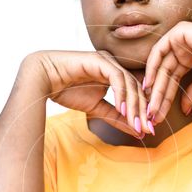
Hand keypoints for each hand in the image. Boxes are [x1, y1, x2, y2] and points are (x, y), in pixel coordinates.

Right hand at [23, 50, 152, 136]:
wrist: (43, 79)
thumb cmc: (66, 90)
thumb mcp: (96, 109)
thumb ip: (116, 118)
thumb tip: (137, 131)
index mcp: (115, 75)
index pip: (135, 93)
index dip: (143, 111)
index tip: (147, 130)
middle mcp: (114, 66)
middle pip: (137, 88)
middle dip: (143, 111)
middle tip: (148, 129)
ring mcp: (108, 61)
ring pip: (129, 83)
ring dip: (134, 105)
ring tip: (137, 123)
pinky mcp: (100, 60)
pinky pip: (117, 78)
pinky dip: (122, 94)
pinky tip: (122, 109)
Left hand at [143, 22, 191, 124]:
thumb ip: (191, 94)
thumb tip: (184, 110)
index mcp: (191, 57)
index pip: (173, 79)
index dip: (165, 97)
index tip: (158, 114)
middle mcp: (184, 47)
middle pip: (166, 74)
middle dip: (159, 96)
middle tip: (152, 114)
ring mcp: (181, 38)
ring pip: (162, 66)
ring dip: (155, 87)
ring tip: (151, 106)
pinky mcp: (178, 32)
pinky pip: (159, 51)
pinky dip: (152, 67)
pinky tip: (149, 85)